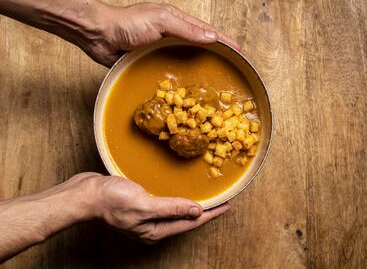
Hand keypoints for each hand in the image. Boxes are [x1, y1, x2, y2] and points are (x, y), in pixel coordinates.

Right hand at [81, 172, 229, 243]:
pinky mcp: (140, 204)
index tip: (227, 205)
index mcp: (155, 230)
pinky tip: (180, 189)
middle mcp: (153, 226)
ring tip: (206, 195)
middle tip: (221, 199)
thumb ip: (171, 208)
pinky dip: (176, 196)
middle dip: (204, 210)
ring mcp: (146, 216)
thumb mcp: (145, 204)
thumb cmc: (111, 201)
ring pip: (176, 209)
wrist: (85, 194)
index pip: (190, 223)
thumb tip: (196, 211)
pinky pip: (165, 201)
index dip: (210, 214)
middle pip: (185, 218)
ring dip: (190, 202)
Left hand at [83, 3, 239, 66]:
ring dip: (201, 66)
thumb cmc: (128, 23)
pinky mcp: (150, 61)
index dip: (224, 41)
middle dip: (216, 55)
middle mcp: (172, 35)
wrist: (100, 35)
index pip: (207, 31)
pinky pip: (171, 69)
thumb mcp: (161, 20)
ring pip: (187, 58)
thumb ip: (186, 29)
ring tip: (214, 78)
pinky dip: (182, 76)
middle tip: (231, 68)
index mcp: (177, 21)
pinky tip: (188, 84)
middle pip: (200, 45)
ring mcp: (161, 49)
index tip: (239, 51)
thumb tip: (212, 38)